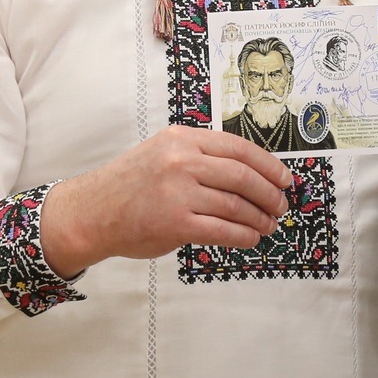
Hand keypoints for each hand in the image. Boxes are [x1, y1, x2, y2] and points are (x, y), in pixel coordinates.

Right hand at [40, 125, 295, 275]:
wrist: (93, 212)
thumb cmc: (129, 184)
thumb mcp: (162, 152)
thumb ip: (199, 155)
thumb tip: (248, 171)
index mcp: (182, 139)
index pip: (238, 148)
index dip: (268, 165)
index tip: (284, 178)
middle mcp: (181, 162)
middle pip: (242, 176)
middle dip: (269, 193)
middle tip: (281, 204)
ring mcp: (178, 193)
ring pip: (235, 205)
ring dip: (259, 218)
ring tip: (269, 224)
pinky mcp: (176, 223)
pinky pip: (222, 230)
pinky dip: (243, 235)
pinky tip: (251, 238)